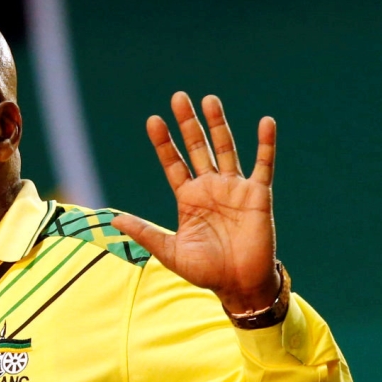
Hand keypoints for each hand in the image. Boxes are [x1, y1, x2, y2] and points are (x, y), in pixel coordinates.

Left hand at [112, 92, 280, 313]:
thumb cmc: (205, 271)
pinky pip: (263, 165)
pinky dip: (266, 144)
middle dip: (188, 123)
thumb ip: (145, 233)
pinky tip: (266, 122)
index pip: (173, 163)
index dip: (164, 143)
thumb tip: (115, 220)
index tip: (152, 120)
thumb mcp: (170, 251)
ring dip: (218, 124)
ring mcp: (234, 188)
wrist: (239, 285)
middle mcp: (210, 187)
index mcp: (188, 198)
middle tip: (178, 97)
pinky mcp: (258, 195)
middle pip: (197, 147)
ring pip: (225, 149)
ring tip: (209, 99)